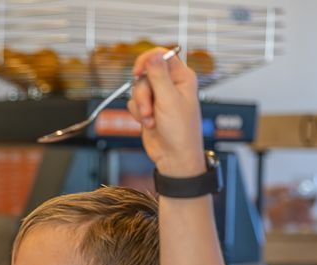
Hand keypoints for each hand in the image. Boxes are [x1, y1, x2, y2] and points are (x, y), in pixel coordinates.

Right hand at [125, 47, 205, 177]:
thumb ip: (159, 76)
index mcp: (182, 77)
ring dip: (141, 106)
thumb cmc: (180, 132)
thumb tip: (153, 55)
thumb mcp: (169, 100)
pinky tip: (149, 123)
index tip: (138, 72)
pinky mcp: (149, 108)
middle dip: (143, 93)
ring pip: (138, 89)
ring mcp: (159, 97)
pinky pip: (134, 103)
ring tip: (151, 120)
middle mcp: (170, 84)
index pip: (161, 56)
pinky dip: (138, 114)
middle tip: (149, 109)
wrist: (174, 157)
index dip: (146, 61)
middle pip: (145, 75)